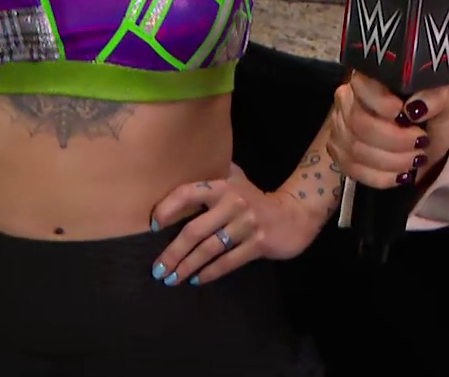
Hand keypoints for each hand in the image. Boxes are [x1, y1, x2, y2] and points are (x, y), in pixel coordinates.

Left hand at [148, 164, 324, 286]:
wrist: (295, 214)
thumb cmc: (256, 199)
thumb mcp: (236, 180)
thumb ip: (213, 174)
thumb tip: (179, 169)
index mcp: (224, 185)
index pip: (188, 193)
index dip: (167, 208)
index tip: (152, 226)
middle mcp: (234, 203)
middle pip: (195, 230)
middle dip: (173, 252)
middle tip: (157, 269)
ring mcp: (247, 224)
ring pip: (209, 249)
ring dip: (187, 266)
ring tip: (171, 278)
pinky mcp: (259, 243)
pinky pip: (228, 261)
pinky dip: (210, 272)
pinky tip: (196, 279)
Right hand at [329, 72, 448, 188]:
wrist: (425, 144)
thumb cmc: (431, 116)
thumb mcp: (445, 101)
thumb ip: (436, 96)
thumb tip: (416, 106)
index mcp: (370, 77)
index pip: (362, 85)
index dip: (381, 102)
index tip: (406, 114)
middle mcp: (347, 98)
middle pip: (358, 123)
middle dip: (395, 139)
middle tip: (420, 142)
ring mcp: (339, 126)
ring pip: (355, 149)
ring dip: (392, 160)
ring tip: (415, 158)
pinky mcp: (339, 153)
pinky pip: (352, 169)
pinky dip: (381, 176)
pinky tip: (400, 173)